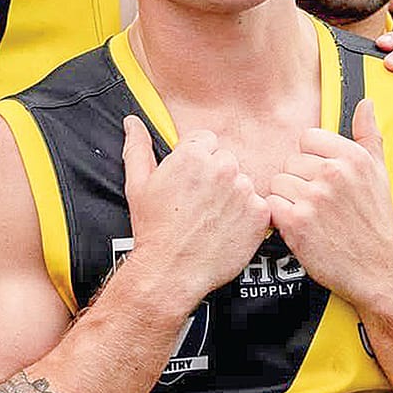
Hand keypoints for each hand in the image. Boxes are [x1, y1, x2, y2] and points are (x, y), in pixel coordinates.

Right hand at [120, 117, 270, 310]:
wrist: (171, 270)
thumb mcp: (138, 184)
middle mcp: (222, 167)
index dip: (198, 162)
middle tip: (199, 203)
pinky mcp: (260, 214)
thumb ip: (138, 147)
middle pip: (226, 160)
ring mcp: (244, 190)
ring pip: (243, 182)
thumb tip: (133, 122)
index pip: (206, 141)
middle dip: (215, 177)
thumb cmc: (153, 229)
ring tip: (211, 218)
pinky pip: (259, 205)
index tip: (191, 182)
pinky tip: (227, 228)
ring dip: (232, 196)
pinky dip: (248, 216)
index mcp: (193, 155)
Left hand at [268, 100, 392, 315]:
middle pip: (290, 161)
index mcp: (351, 157)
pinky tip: (298, 226)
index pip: (307, 139)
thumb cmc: (375, 223)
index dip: (310, 160)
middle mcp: (333, 173)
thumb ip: (368, 135)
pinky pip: (270, 204)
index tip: (321, 178)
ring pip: (277, 182)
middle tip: (318, 203)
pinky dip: (279, 217)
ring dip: (287, 199)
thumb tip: (365, 103)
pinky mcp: (297, 222)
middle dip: (298, 181)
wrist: (377, 271)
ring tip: (310, 215)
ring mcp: (314, 197)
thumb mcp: (380, 174)